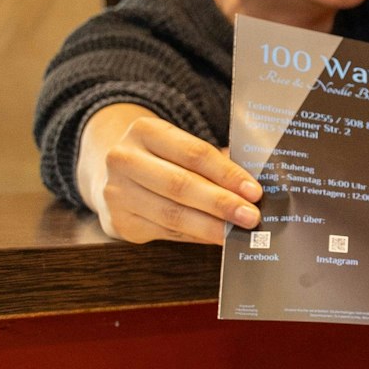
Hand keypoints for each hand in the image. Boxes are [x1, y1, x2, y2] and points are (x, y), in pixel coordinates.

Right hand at [77, 104, 261, 243]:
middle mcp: (123, 159)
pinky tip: (216, 238)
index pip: (194, 153)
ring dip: (210, 226)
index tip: (254, 191)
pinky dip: (196, 237)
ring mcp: (116, 192)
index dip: (227, 174)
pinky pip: (166, 233)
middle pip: (180, 185)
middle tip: (251, 217)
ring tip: (237, 232)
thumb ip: (214, 162)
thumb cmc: (163, 160)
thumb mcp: (181, 148)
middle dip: (221, 203)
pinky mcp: (118, 222)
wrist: (114, 175)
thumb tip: (253, 188)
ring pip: (172, 214)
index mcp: (145, 131)